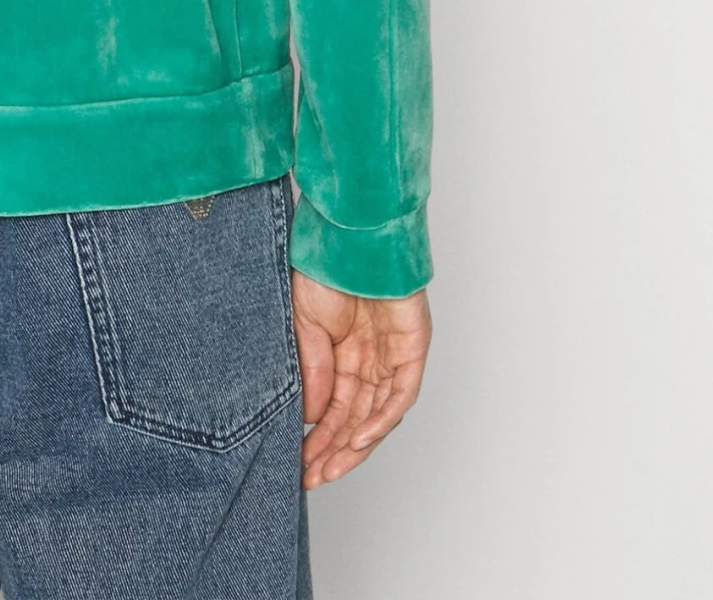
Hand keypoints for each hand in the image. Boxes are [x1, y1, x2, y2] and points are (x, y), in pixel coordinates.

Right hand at [290, 272, 430, 488]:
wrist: (350, 236)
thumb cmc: (325, 267)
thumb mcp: (305, 325)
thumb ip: (313, 371)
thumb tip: (311, 418)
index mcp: (341, 352)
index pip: (333, 407)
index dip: (318, 438)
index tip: (300, 463)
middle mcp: (368, 358)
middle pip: (355, 417)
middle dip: (334, 450)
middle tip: (313, 477)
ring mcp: (391, 355)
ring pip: (377, 414)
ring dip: (355, 444)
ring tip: (331, 468)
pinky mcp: (412, 350)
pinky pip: (400, 394)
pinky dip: (381, 418)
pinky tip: (359, 438)